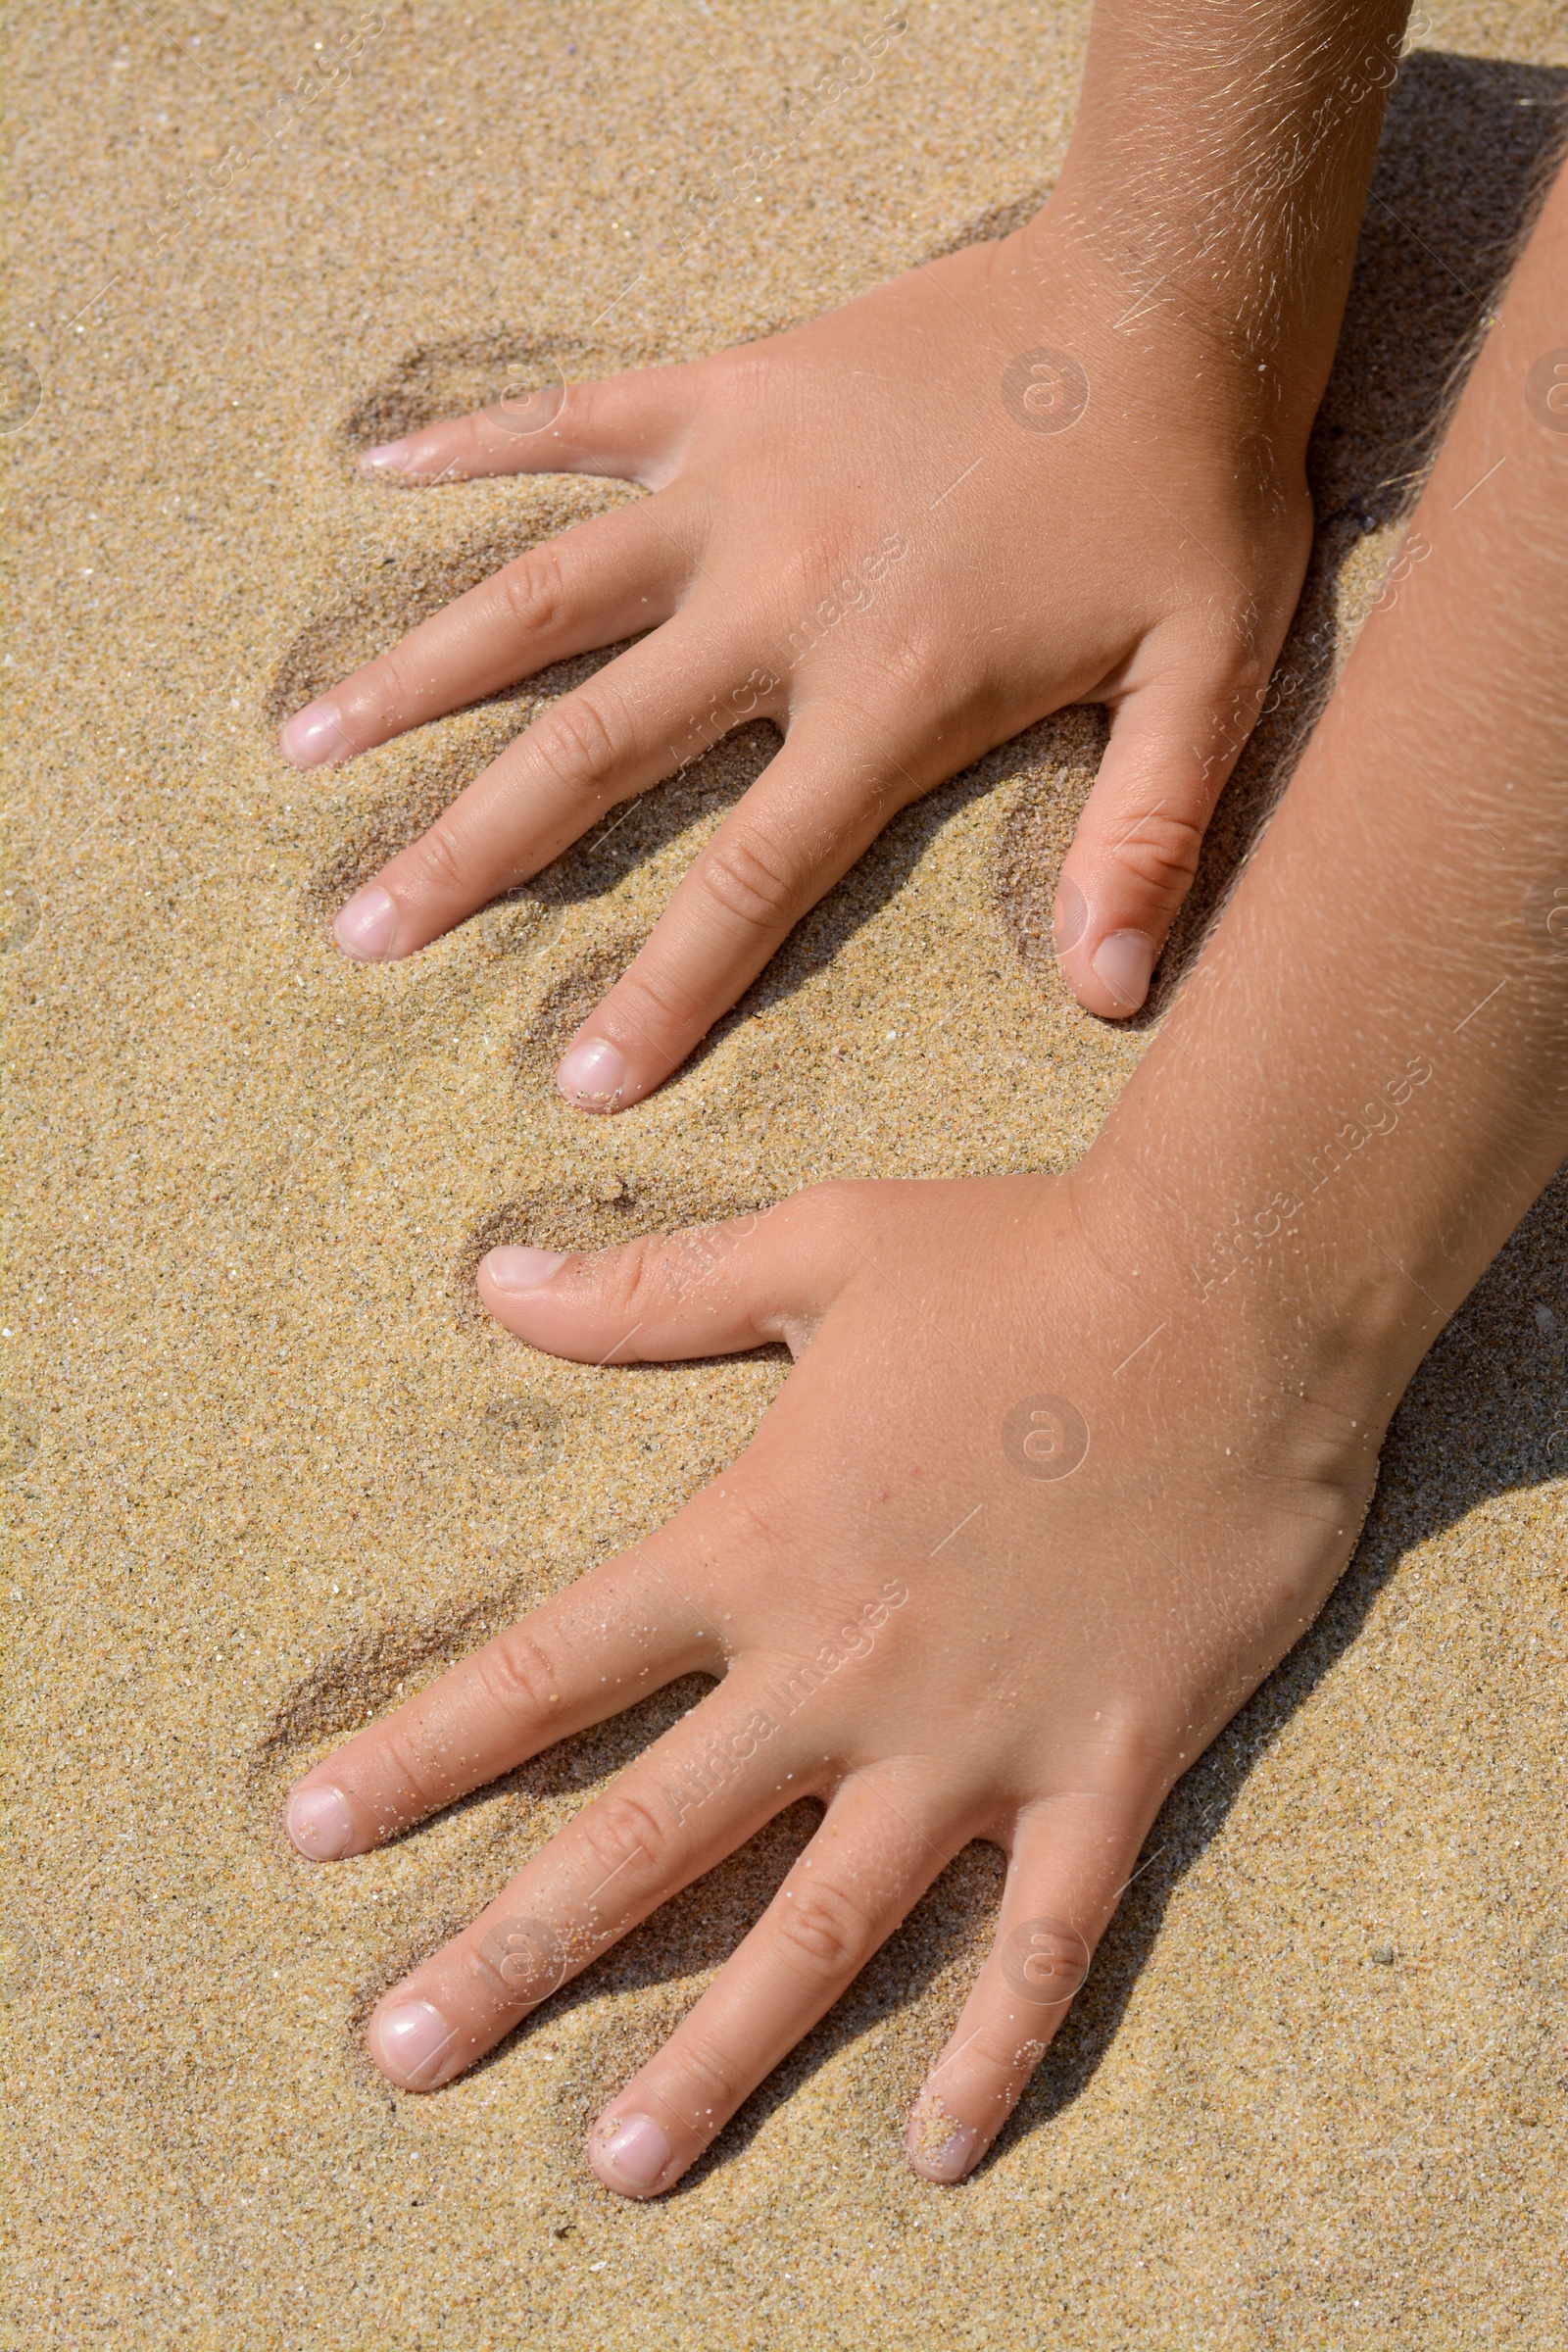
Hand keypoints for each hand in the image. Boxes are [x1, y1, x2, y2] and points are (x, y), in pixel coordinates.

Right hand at [279, 219, 1312, 1100]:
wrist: (1168, 280)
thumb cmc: (1192, 489)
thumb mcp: (1207, 677)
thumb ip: (1147, 836)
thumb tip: (1109, 1000)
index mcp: (892, 689)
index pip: (753, 874)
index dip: (665, 988)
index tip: (577, 1080)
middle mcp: (782, 596)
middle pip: (594, 749)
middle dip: (471, 852)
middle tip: (362, 932)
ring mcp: (738, 483)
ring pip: (542, 593)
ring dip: (420, 672)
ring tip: (306, 744)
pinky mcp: (728, 387)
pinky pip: (575, 417)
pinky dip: (478, 443)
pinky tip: (378, 472)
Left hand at [284, 1171, 1381, 2193]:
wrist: (1232, 1296)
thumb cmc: (1019, 1259)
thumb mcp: (817, 1248)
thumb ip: (649, 1293)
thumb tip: (494, 1282)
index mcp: (757, 1544)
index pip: (552, 1671)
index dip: (423, 1751)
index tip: (311, 1831)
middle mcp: (842, 1668)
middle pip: (648, 1838)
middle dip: (514, 1952)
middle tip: (400, 2056)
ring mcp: (974, 1738)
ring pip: (824, 1932)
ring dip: (717, 2053)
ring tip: (616, 2164)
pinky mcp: (1105, 1767)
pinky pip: (1044, 1941)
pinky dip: (994, 2049)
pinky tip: (934, 2150)